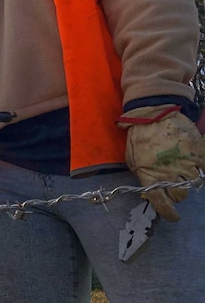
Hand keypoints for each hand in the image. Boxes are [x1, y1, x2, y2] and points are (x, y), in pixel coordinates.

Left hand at [118, 104, 204, 220]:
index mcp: (149, 176)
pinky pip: (203, 168)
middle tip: (173, 185)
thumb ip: (142, 175)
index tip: (173, 217)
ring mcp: (186, 164)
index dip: (168, 212)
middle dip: (177, 193)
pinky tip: (192, 162)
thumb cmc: (139, 136)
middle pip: (180, 195)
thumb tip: (150, 188)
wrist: (154, 113)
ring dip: (188, 181)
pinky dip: (199, 168)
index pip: (160, 202)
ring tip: (181, 172)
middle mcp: (169, 173)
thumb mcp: (132, 159)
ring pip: (193, 183)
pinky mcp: (199, 153)